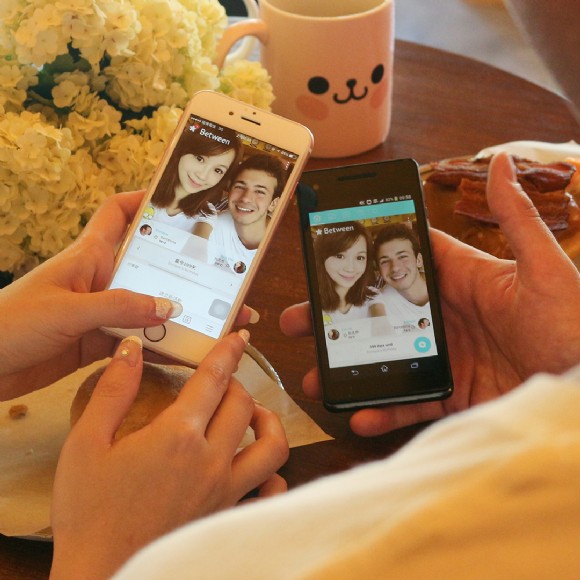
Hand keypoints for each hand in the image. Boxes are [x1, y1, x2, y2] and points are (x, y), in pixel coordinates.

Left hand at [0, 191, 256, 399]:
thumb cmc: (12, 323)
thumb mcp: (67, 310)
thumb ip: (118, 307)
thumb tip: (170, 307)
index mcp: (88, 256)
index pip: (118, 213)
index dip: (145, 199)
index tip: (181, 201)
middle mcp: (102, 280)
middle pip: (150, 266)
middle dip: (187, 270)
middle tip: (226, 278)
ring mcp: (103, 313)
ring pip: (150, 308)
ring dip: (182, 315)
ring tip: (221, 321)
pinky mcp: (100, 343)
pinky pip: (140, 341)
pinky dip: (163, 347)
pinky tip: (190, 353)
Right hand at [50, 330, 287, 579]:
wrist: (99, 574)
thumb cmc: (89, 513)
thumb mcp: (86, 444)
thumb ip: (113, 391)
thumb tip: (131, 349)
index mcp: (177, 435)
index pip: (214, 379)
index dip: (228, 351)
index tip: (239, 336)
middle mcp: (210, 459)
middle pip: (244, 404)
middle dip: (236, 383)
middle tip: (222, 380)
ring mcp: (224, 490)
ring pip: (272, 446)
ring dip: (268, 422)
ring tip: (252, 415)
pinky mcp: (226, 514)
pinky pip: (269, 491)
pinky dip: (273, 476)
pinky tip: (259, 468)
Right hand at [281, 152, 579, 435]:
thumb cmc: (578, 327)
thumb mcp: (546, 271)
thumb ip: (516, 219)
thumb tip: (502, 159)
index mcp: (466, 281)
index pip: (407, 261)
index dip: (368, 257)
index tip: (328, 256)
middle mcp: (450, 317)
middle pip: (382, 313)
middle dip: (340, 318)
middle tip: (300, 321)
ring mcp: (450, 358)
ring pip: (388, 360)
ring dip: (350, 368)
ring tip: (316, 377)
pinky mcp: (457, 394)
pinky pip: (413, 402)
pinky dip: (385, 411)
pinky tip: (358, 416)